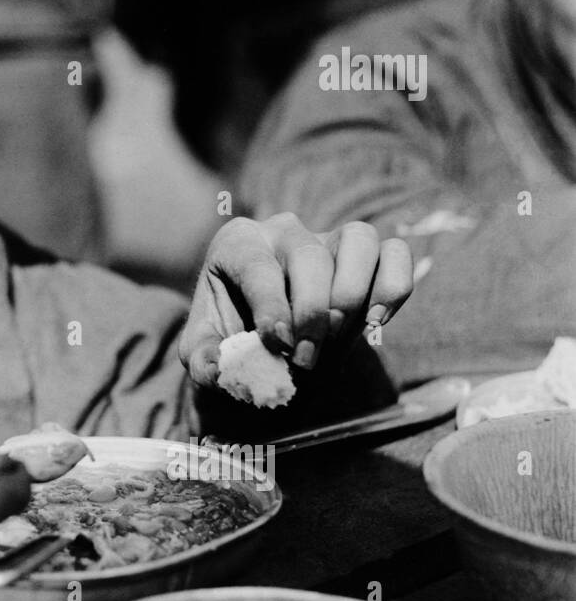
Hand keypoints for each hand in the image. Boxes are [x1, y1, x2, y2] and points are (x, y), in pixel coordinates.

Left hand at [180, 214, 413, 387]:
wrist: (265, 348)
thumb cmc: (230, 341)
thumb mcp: (204, 354)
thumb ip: (205, 362)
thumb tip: (220, 369)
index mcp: (237, 244)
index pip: (257, 266)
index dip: (270, 307)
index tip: (278, 344)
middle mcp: (284, 231)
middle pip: (309, 256)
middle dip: (312, 312)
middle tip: (305, 358)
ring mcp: (329, 238)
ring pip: (359, 239)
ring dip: (353, 293)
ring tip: (337, 335)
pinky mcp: (367, 257)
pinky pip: (395, 253)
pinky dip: (393, 286)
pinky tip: (375, 323)